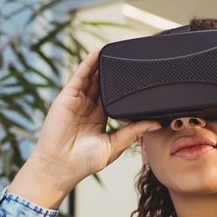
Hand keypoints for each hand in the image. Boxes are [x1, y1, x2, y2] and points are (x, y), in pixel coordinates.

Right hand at [7, 48, 159, 208]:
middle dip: (112, 72)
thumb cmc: (83, 162)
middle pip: (102, 84)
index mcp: (99, 119)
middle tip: (127, 58)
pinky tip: (97, 53)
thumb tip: (155, 124)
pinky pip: (79, 76)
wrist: (61, 166)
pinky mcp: (67, 97)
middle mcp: (88, 108)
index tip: (136, 78)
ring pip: (91, 77)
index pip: (113, 98)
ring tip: (113, 50)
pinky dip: (88, 63)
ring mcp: (77, 101)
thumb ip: (134, 132)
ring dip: (101, 64)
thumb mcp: (115, 145)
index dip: (122, 88)